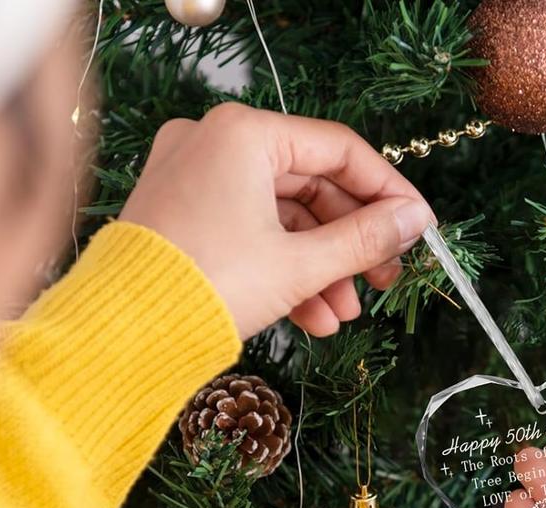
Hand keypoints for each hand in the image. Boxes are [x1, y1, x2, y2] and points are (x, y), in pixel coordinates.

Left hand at [119, 104, 434, 338]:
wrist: (125, 335)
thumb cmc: (210, 285)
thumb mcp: (301, 264)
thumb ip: (365, 239)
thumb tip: (415, 221)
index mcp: (244, 134)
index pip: (339, 150)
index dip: (387, 191)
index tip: (419, 227)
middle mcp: (215, 143)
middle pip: (312, 188)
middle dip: (351, 244)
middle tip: (385, 280)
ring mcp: (195, 179)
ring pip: (283, 219)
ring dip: (322, 269)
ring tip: (345, 314)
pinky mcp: (185, 215)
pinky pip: (252, 233)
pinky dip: (285, 271)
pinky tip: (314, 317)